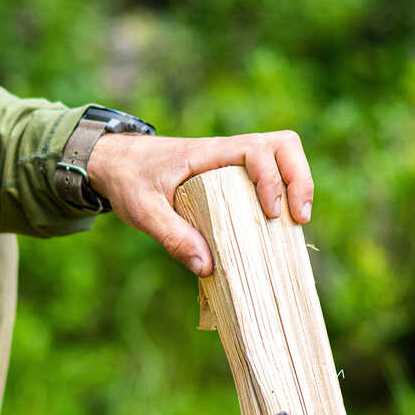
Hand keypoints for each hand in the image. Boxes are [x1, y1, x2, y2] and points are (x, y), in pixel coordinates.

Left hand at [86, 130, 313, 275]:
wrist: (115, 162)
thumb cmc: (128, 182)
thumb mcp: (143, 212)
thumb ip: (173, 237)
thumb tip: (208, 268)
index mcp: (208, 154)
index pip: (257, 150)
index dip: (273, 179)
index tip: (270, 213)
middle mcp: (225, 152)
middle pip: (283, 146)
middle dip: (299, 179)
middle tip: (298, 219)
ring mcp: (230, 161)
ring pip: (280, 156)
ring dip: (296, 184)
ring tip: (295, 222)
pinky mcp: (228, 175)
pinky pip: (266, 174)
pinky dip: (280, 193)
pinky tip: (275, 224)